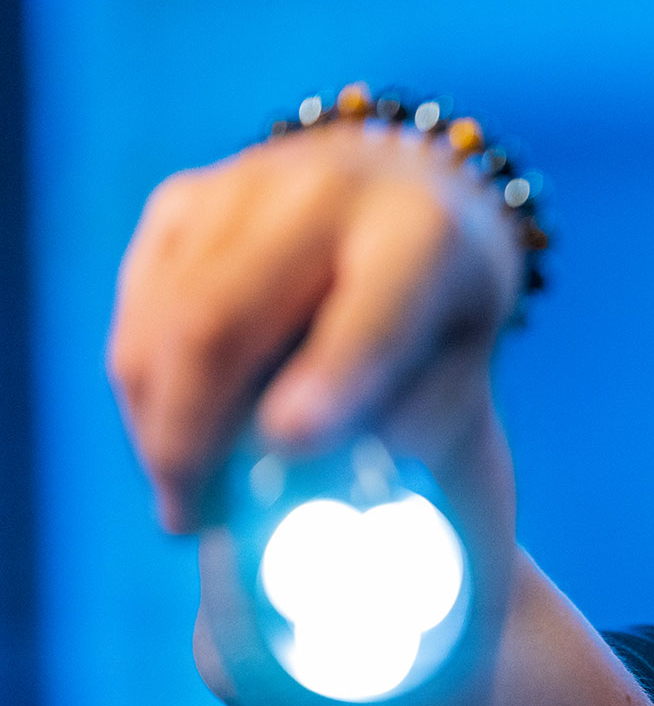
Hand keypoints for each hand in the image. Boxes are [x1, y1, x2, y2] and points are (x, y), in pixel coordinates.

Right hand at [109, 120, 524, 532]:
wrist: (413, 200)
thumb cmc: (440, 314)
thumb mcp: (461, 369)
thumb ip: (408, 425)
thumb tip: (315, 482)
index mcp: (425, 233)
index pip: (373, 307)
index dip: (334, 372)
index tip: (294, 440)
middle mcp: (329, 190)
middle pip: (220, 318)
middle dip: (190, 433)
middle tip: (189, 520)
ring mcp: (244, 185)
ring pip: (163, 319)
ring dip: (156, 422)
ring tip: (183, 497)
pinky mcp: (185, 198)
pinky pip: (140, 305)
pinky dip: (144, 386)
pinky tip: (175, 435)